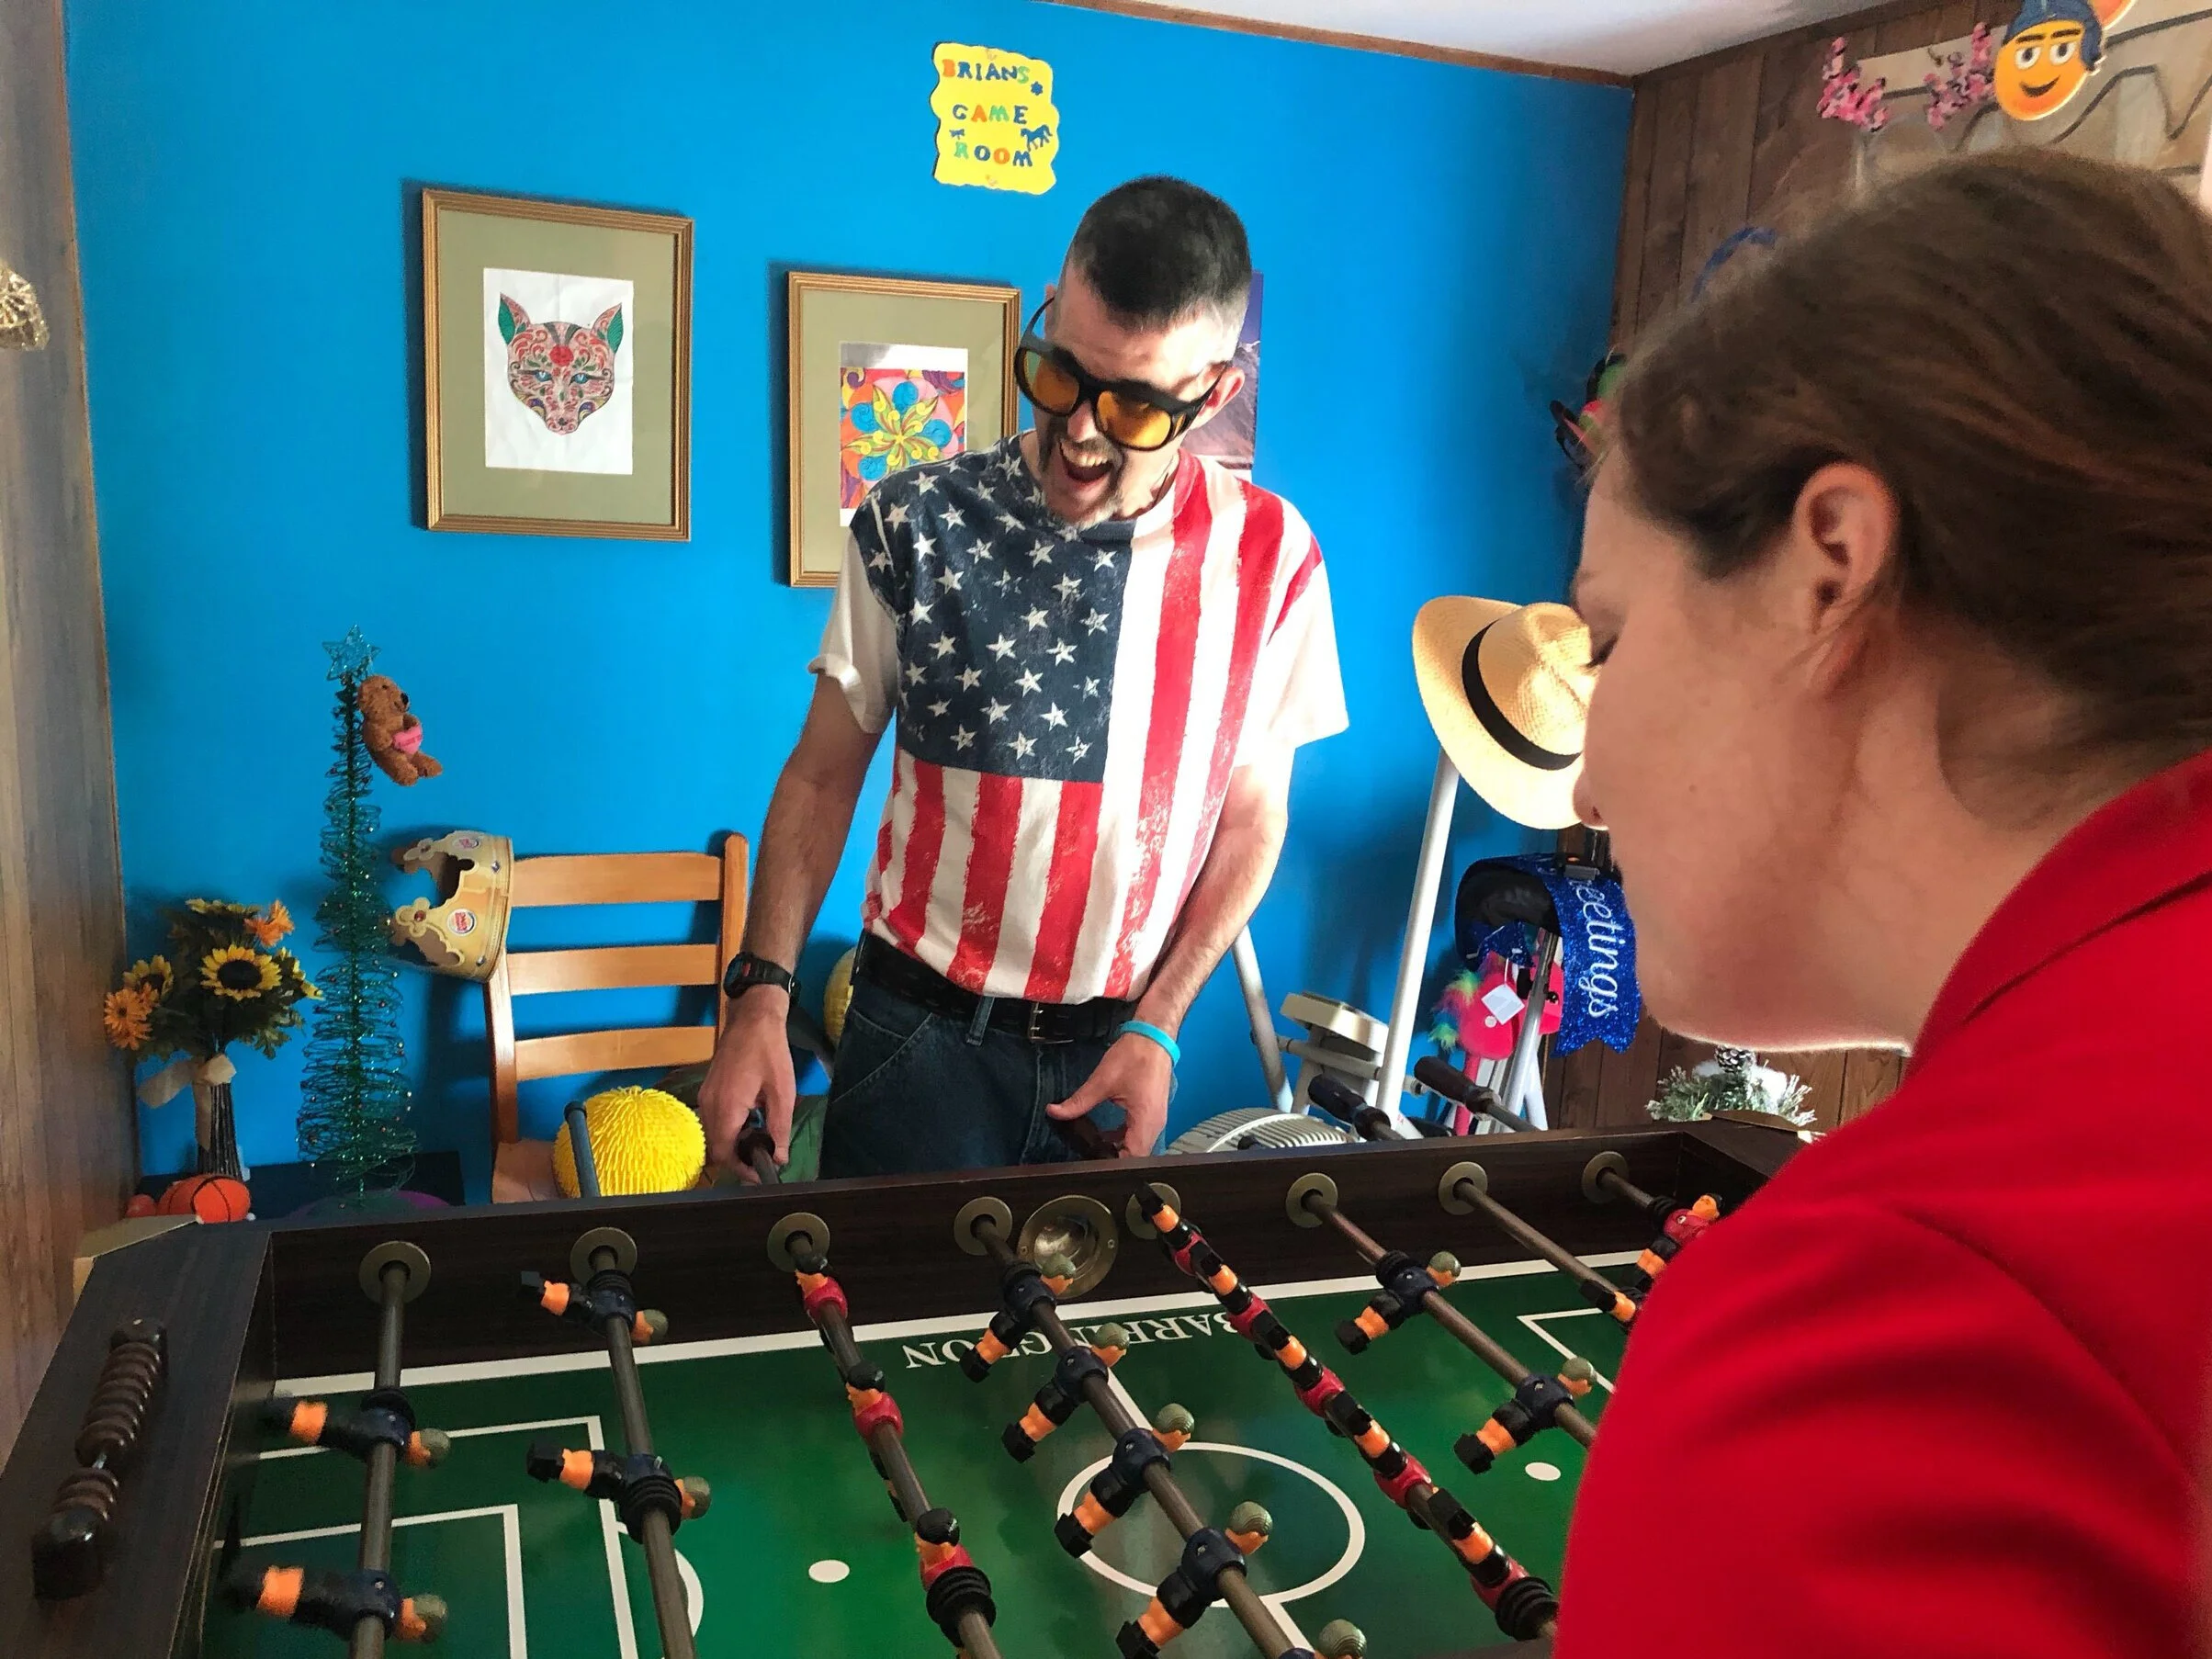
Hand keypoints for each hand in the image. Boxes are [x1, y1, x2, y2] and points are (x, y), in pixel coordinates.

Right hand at [698, 991, 794, 1181]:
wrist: (753, 1017)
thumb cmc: (770, 1051)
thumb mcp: (783, 1091)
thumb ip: (779, 1127)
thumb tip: (779, 1158)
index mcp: (726, 1107)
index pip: (723, 1153)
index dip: (740, 1169)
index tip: (760, 1173)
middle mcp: (709, 1104)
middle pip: (715, 1147)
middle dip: (738, 1158)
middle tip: (763, 1159)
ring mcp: (705, 1095)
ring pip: (713, 1134)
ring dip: (734, 1143)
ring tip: (760, 1142)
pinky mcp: (708, 1089)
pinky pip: (714, 1119)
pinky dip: (729, 1129)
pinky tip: (751, 1123)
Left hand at [1047, 1032, 1171, 1157]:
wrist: (1153, 1037)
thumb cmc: (1134, 1056)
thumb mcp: (1101, 1081)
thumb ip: (1078, 1101)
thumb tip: (1055, 1111)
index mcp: (1146, 1120)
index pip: (1134, 1156)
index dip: (1114, 1162)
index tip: (1093, 1160)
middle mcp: (1155, 1124)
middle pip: (1136, 1154)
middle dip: (1114, 1156)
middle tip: (1090, 1153)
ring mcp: (1156, 1119)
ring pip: (1138, 1146)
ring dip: (1119, 1147)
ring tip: (1095, 1144)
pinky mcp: (1153, 1113)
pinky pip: (1140, 1134)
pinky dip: (1124, 1137)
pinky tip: (1106, 1133)